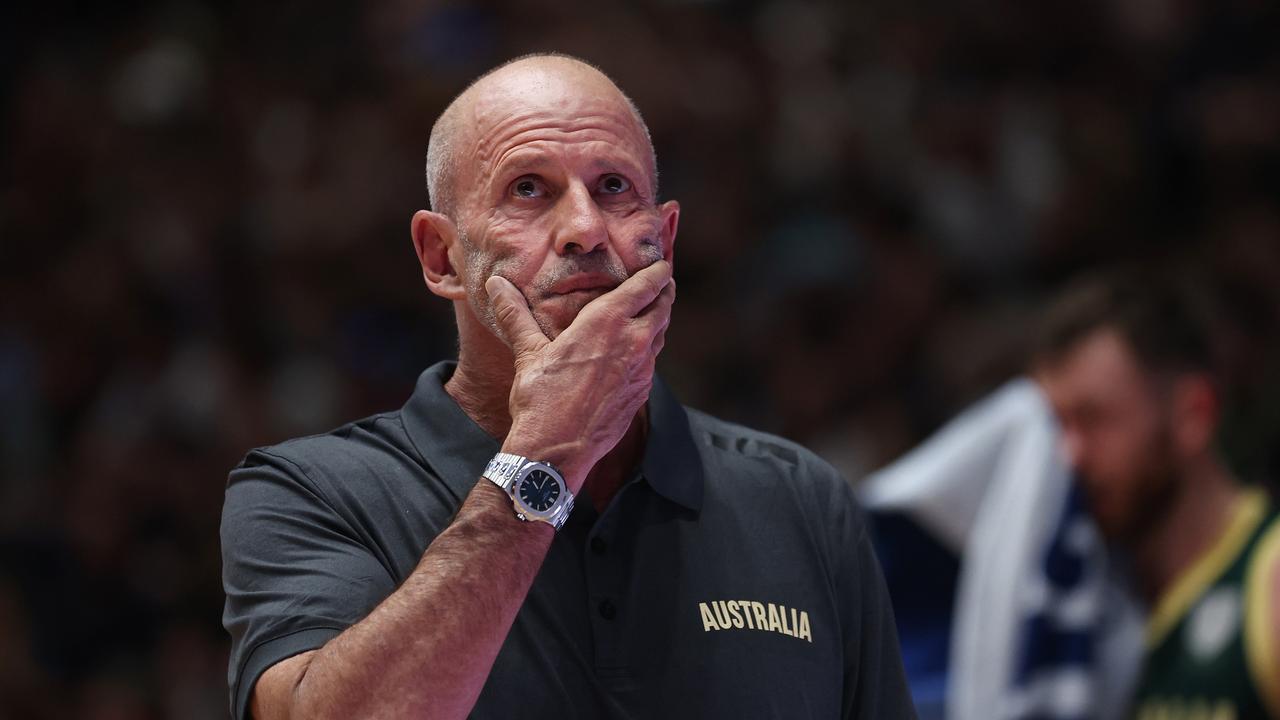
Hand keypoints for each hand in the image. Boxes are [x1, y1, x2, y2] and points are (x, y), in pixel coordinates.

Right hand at [485, 261, 674, 490]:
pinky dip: (649, 350)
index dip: (658, 272)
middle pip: (663, 307)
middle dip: (665, 292)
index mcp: (607, 322)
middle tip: (663, 283)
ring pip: (661, 335)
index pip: (646, 286)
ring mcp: (641, 370)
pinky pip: (652, 363)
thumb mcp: (527, 352)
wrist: (557, 450)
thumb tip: (496, 283)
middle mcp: (632, 342)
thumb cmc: (540, 398)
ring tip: (653, 312)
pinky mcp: (640, 393)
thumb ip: (515, 314)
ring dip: (659, 320)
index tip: (662, 264)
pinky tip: (637, 353)